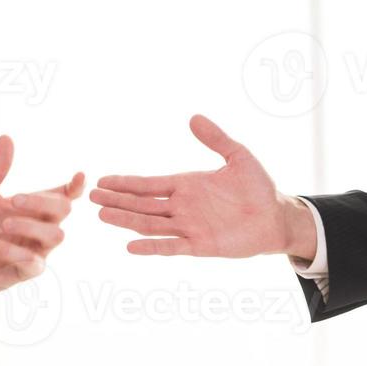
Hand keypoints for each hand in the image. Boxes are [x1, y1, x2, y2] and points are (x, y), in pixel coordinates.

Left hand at [0, 135, 84, 292]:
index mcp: (37, 206)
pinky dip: (13, 250)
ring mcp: (39, 249)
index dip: (76, 187)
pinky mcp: (28, 271)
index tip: (79, 176)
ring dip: (29, 226)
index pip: (65, 195)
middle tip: (13, 198)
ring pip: (55, 236)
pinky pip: (34, 262)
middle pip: (63, 210)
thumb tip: (6, 138)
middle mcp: (43, 226)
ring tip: (3, 223)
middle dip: (41, 202)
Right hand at [90, 114, 315, 259]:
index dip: (125, 182)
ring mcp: (189, 227)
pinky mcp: (200, 245)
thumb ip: (216, 139)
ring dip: (126, 220)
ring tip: (102, 215)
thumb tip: (193, 117)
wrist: (277, 217)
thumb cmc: (259, 188)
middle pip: (141, 204)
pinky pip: (171, 247)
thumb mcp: (238, 156)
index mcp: (186, 185)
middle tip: (89, 196)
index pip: (148, 184)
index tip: (102, 180)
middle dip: (116, 199)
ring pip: (149, 224)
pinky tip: (130, 246)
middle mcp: (182, 207)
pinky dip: (151, 247)